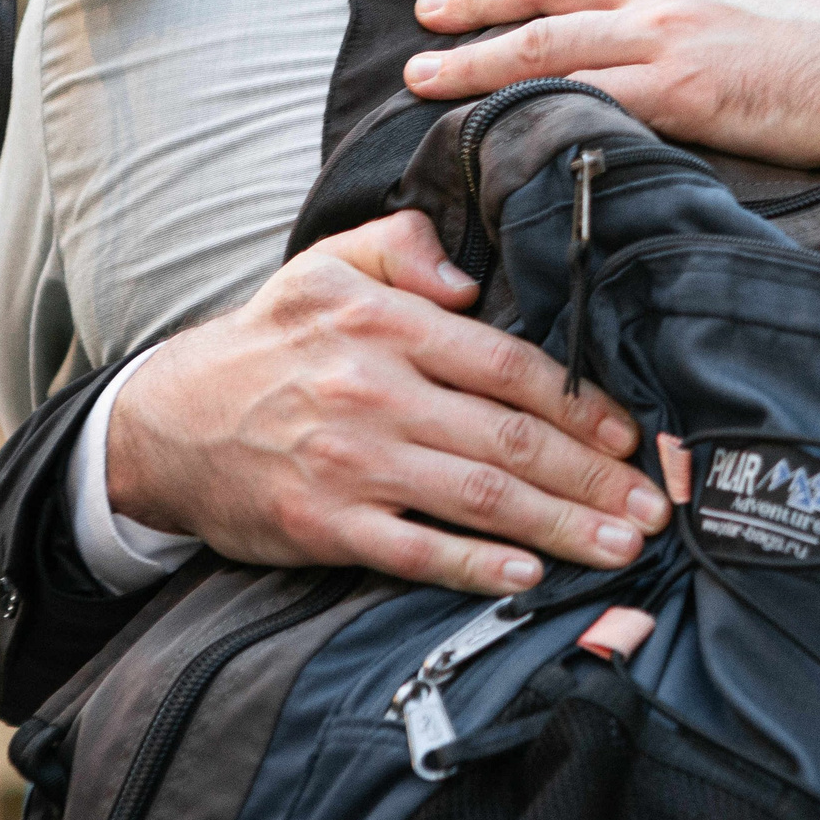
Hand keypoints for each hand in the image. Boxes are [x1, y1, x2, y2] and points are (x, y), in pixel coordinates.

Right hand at [104, 211, 667, 595]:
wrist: (165, 422)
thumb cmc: (271, 342)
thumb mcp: (327, 264)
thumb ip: (405, 245)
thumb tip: (468, 273)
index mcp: (387, 325)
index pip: (509, 364)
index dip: (582, 403)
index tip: (634, 436)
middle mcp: (374, 391)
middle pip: (511, 437)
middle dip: (595, 477)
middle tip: (654, 507)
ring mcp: (350, 461)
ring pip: (478, 496)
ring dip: (561, 525)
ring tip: (620, 546)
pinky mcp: (322, 523)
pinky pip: (414, 550)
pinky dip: (475, 565)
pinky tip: (528, 575)